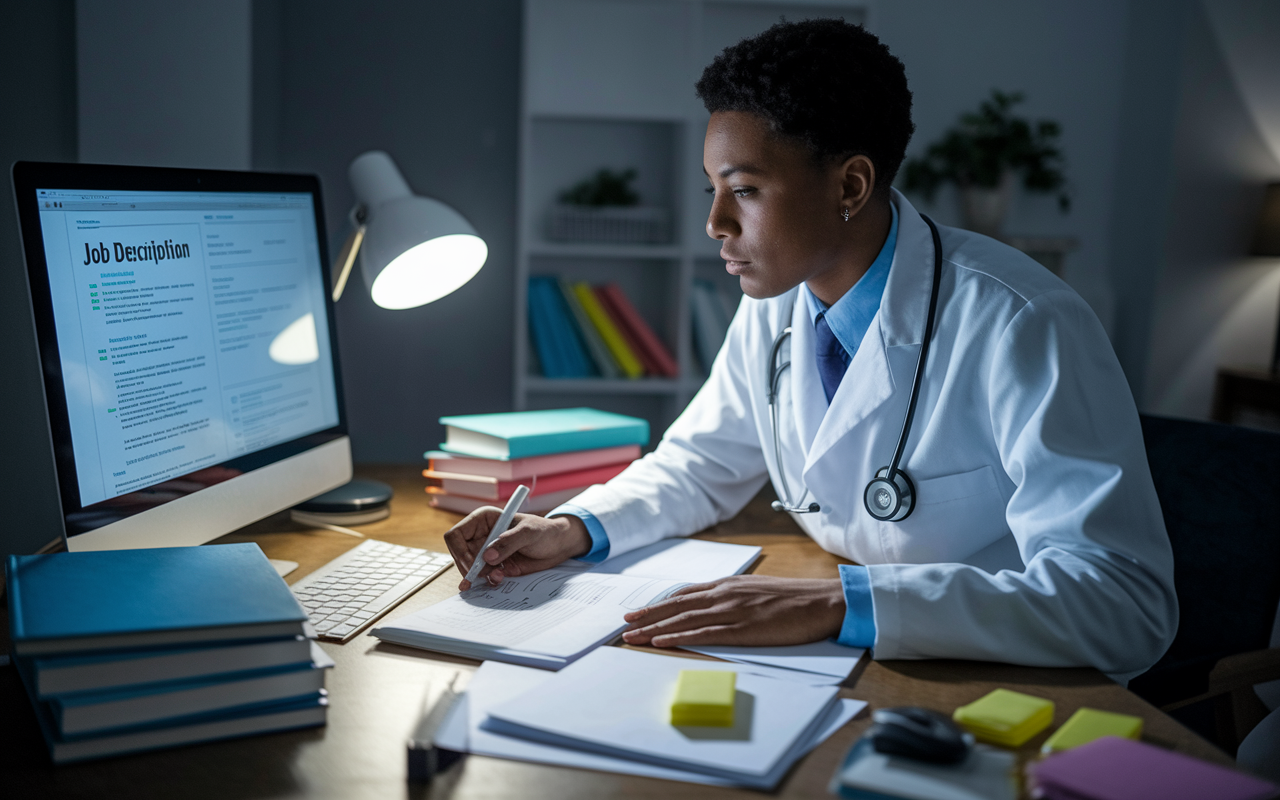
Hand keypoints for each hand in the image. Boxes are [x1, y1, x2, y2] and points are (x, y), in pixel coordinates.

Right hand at [443, 510, 592, 590]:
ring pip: (469, 568)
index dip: (459, 551)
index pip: (456, 534)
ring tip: (499, 575)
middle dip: (469, 567)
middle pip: (459, 554)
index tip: (472, 564)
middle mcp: (481, 536)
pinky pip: (482, 577)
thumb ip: (508, 542)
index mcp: (483, 520)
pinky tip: (501, 578)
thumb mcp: (528, 533)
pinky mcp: (495, 565)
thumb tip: (487, 556)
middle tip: (483, 575)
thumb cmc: (545, 531)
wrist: (558, 545)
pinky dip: (488, 580)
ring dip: (480, 576)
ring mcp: (487, 552)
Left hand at [621, 576, 845, 647]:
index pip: (685, 594)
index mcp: (729, 585)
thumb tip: (715, 604)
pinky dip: (679, 637)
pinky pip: (704, 633)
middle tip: (625, 624)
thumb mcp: (758, 590)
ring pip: (684, 620)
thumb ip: (734, 596)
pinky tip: (661, 641)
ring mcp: (733, 611)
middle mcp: (725, 594)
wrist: (823, 601)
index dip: (660, 604)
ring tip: (632, 636)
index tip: (639, 611)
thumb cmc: (795, 599)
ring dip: (655, 629)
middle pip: (677, 605)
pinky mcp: (744, 629)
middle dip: (648, 616)